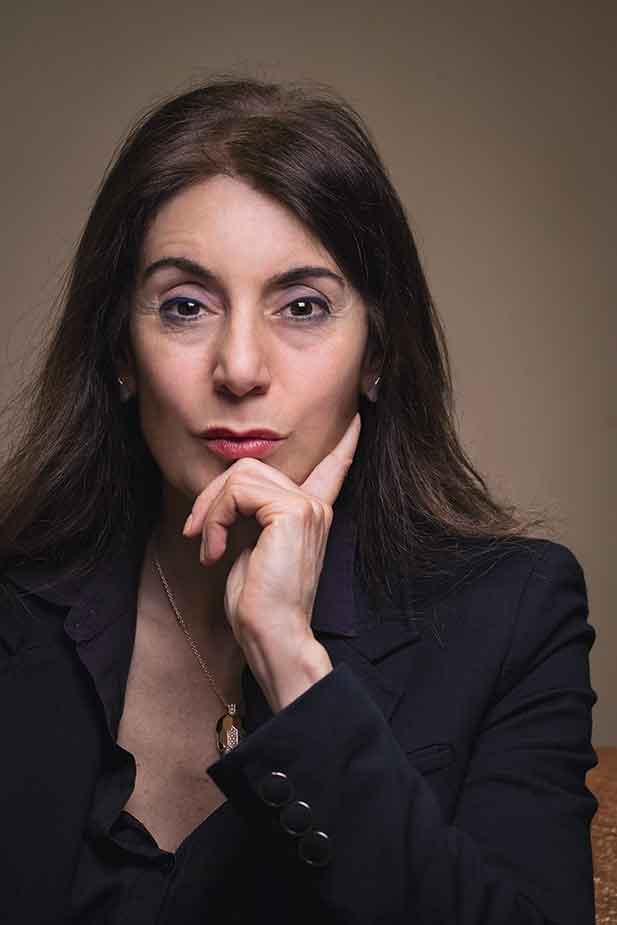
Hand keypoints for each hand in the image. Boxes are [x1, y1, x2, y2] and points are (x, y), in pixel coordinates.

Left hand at [182, 413, 361, 710]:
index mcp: (311, 514)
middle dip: (212, 496)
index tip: (357, 420)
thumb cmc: (259, 604)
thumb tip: (229, 497)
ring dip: (210, 510)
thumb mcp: (252, 549)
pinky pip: (237, 492)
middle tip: (195, 532)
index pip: (332, 468)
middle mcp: (314, 506)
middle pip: (249, 467)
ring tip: (208, 546)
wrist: (273, 635)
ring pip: (240, 475)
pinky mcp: (292, 512)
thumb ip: (252, 516)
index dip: (343, 444)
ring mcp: (307, 506)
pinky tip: (215, 550)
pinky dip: (215, 518)